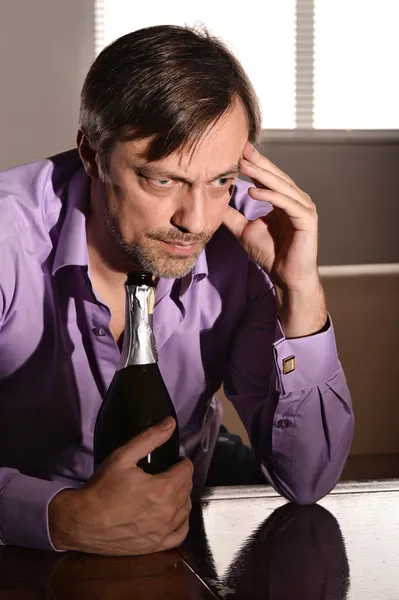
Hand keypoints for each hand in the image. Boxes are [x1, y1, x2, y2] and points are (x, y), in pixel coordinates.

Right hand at [48, 418, 192, 555]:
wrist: (82, 521)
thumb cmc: (102, 487)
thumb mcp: (123, 456)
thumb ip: (150, 438)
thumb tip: (171, 423)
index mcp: (164, 488)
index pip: (186, 471)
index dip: (182, 462)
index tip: (176, 460)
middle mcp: (169, 512)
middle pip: (187, 489)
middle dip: (182, 478)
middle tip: (172, 472)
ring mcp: (163, 532)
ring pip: (185, 510)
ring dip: (183, 497)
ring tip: (172, 490)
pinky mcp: (155, 546)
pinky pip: (180, 534)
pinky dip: (181, 522)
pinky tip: (174, 515)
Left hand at [223, 142, 326, 336]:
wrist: (287, 278)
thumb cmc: (270, 254)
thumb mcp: (244, 231)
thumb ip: (232, 215)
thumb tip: (214, 203)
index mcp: (283, 200)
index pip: (266, 177)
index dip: (252, 164)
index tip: (235, 150)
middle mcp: (295, 200)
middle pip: (274, 176)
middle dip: (256, 161)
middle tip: (240, 147)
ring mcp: (303, 208)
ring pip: (280, 186)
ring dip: (261, 174)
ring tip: (243, 164)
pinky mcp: (306, 219)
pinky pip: (287, 203)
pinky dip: (270, 196)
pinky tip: (253, 191)